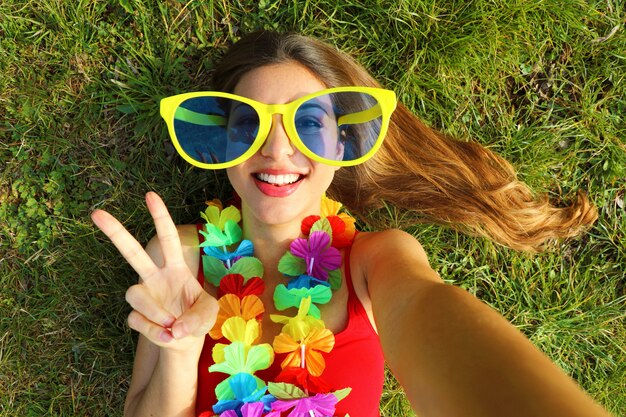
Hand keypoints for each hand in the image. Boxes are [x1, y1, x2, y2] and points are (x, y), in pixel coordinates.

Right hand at [91, 192, 217, 350]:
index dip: (160, 217)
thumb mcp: (210, 314)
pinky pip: (138, 320)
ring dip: (155, 311)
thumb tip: (175, 327)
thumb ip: (197, 317)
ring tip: (173, 326)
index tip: (149, 195)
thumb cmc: (198, 319)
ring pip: (134, 293)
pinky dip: (156, 332)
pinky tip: (167, 335)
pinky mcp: (136, 316)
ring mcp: (144, 296)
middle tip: (96, 213)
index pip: (168, 238)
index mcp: (175, 267)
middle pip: (132, 252)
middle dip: (115, 232)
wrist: (187, 343)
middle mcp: (155, 277)